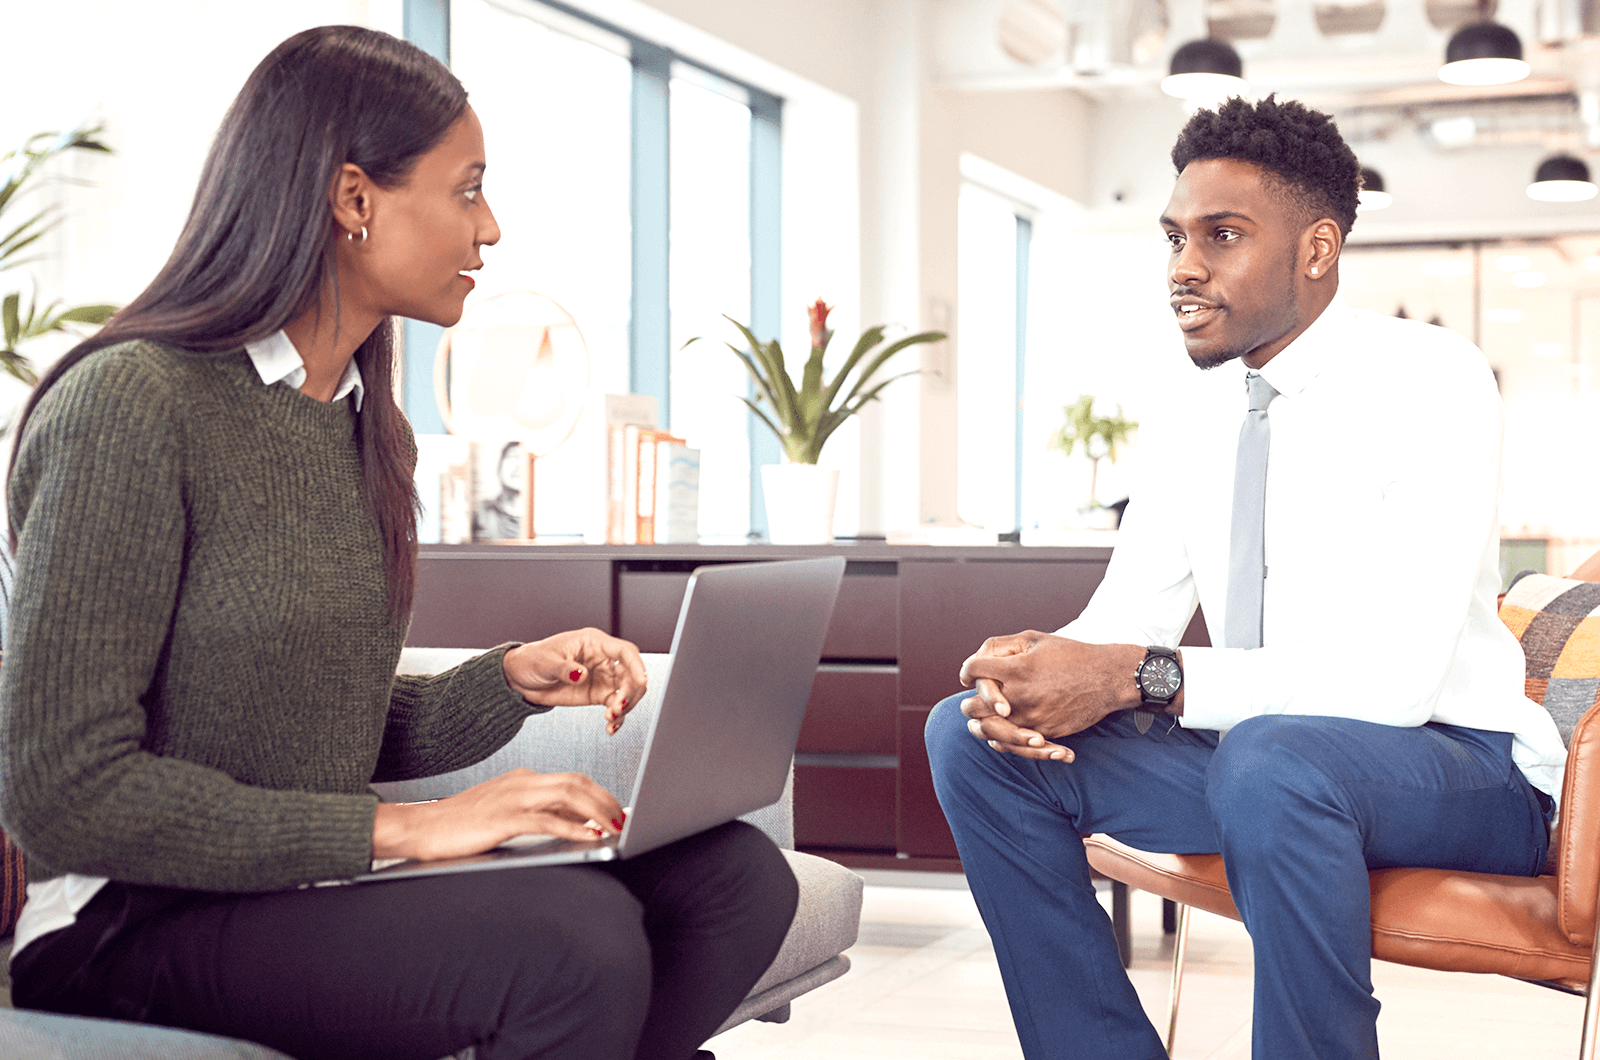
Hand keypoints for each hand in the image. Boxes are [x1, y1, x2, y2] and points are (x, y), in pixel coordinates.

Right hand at [372, 768, 625, 861]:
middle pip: (577, 782)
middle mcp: (521, 782)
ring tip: (615, 827)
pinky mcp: (502, 818)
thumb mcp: (506, 814)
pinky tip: (588, 836)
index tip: (618, 811)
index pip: (572, 780)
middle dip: (606, 800)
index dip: (600, 795)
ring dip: (597, 810)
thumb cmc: (459, 826)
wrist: (418, 827)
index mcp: (522, 779)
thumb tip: (579, 826)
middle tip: (625, 819)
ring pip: (568, 794)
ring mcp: (512, 798)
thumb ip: (539, 815)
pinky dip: (572, 827)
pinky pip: (546, 819)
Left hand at [502, 628, 646, 734]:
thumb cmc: (533, 660)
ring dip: (624, 707)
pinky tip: (610, 727)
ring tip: (610, 718)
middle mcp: (602, 660)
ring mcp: (602, 678)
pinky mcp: (597, 695)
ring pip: (627, 692)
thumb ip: (566, 669)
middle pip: (631, 674)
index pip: (624, 651)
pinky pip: (615, 706)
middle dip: (630, 692)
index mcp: (593, 643)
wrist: (521, 678)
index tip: (641, 681)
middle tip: (618, 707)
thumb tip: (582, 674)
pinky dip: (617, 718)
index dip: (636, 665)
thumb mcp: (546, 662)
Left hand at [957, 632, 1143, 759]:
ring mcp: (1031, 717)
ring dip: (980, 727)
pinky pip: (1014, 744)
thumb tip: (977, 661)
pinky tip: (997, 737)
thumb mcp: (1035, 639)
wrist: (1107, 678)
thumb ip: (1002, 647)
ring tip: (976, 724)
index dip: (966, 671)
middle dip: (969, 703)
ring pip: (990, 731)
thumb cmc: (1070, 655)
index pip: (973, 671)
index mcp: (1016, 669)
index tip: (968, 674)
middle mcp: (1020, 695)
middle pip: (973, 707)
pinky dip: (1003, 741)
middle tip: (969, 702)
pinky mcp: (1044, 732)